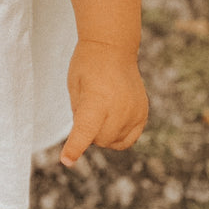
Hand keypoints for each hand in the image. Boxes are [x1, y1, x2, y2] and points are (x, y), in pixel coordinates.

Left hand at [60, 39, 148, 167]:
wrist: (113, 48)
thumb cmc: (87, 65)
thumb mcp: (74, 86)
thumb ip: (79, 114)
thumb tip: (88, 137)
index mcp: (97, 99)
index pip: (85, 130)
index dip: (75, 147)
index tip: (66, 160)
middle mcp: (119, 108)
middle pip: (100, 140)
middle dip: (89, 132)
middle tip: (87, 106)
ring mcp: (134, 112)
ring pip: (114, 142)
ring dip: (103, 134)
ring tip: (101, 107)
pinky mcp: (143, 114)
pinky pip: (129, 139)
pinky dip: (118, 135)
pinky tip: (113, 117)